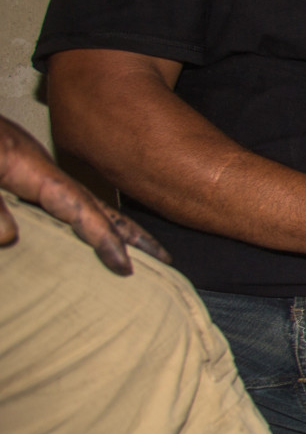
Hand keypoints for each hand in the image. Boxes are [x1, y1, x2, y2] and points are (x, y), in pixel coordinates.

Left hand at [0, 114, 167, 273]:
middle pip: (94, 203)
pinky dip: (82, 215)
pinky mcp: (13, 170)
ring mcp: (27, 168)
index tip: (125, 266)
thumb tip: (11, 239)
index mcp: (28, 168)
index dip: (103, 237)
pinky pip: (59, 199)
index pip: (79, 207)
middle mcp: (35, 169)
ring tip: (136, 246)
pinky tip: (82, 227)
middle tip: (162, 257)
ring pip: (80, 200)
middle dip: (129, 230)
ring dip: (111, 224)